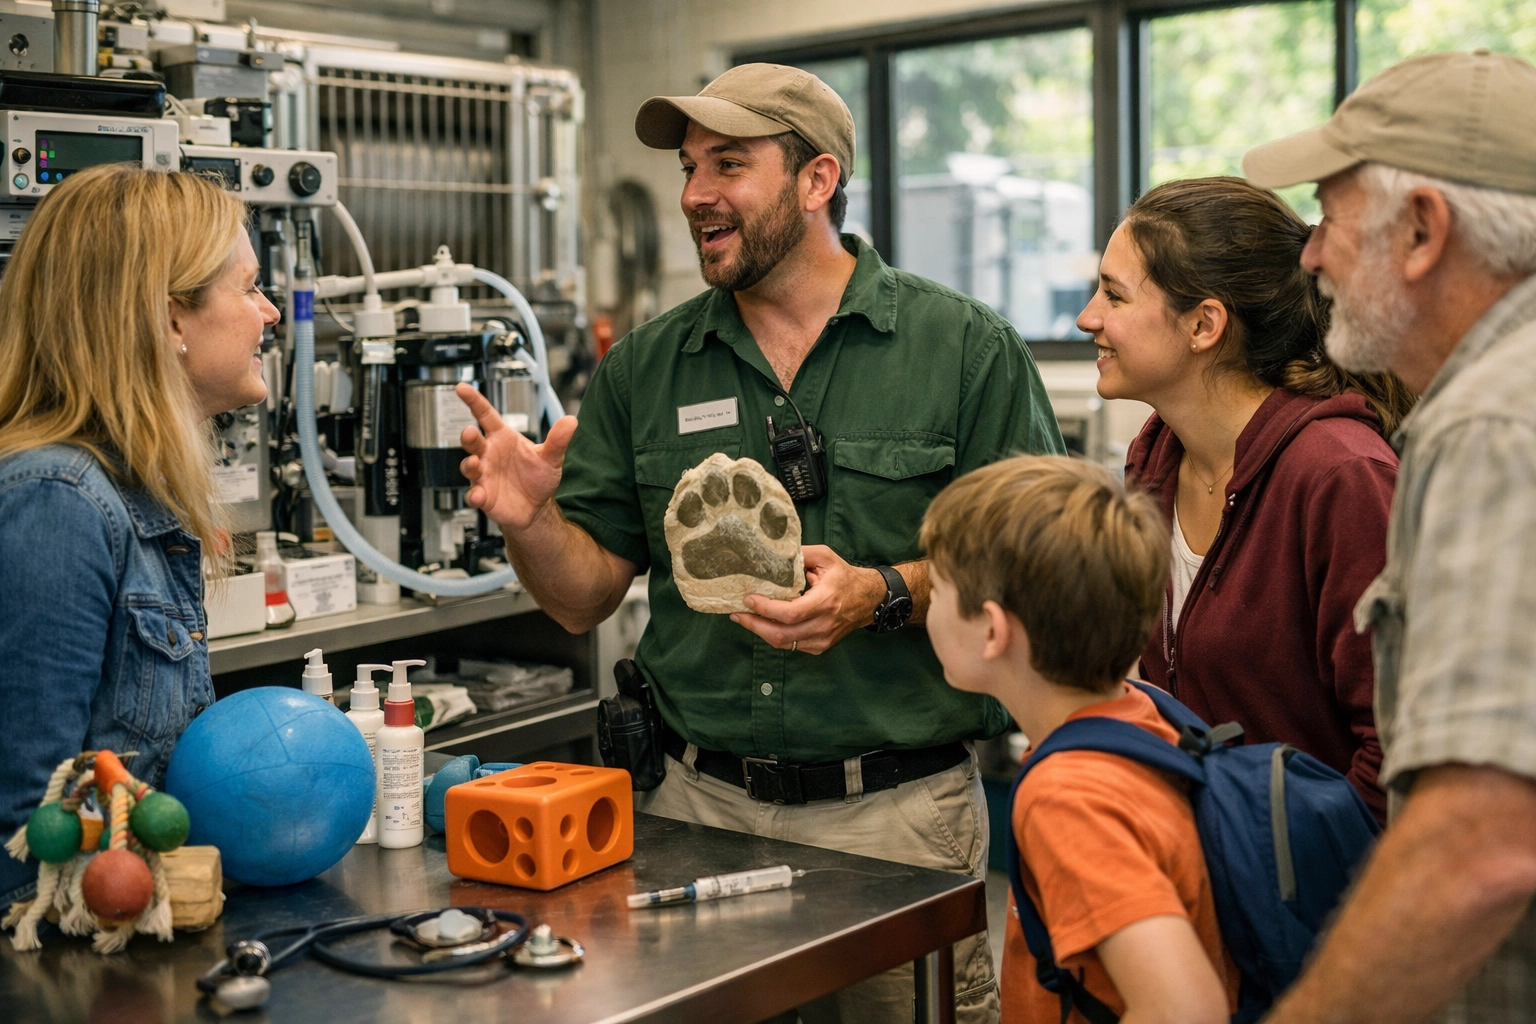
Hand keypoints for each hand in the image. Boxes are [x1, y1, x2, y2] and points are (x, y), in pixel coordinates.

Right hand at [456, 383, 577, 532]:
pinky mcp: (483, 496)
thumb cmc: (538, 477)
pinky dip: (474, 495)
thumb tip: (571, 420)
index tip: (462, 388)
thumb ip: (558, 440)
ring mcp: (483, 475)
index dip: (474, 401)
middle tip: (470, 432)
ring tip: (475, 464)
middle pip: (473, 441)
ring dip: (469, 465)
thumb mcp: (551, 458)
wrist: (537, 507)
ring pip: (468, 466)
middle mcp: (489, 454)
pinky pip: (472, 495)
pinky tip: (479, 495)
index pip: (486, 415)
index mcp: (502, 438)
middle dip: (468, 436)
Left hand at [730, 545, 884, 654]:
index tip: (748, 599)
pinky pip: (791, 645)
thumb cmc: (844, 576)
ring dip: (760, 632)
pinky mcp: (820, 647)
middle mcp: (824, 624)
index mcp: (826, 601)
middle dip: (755, 625)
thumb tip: (772, 554)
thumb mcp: (825, 557)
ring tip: (743, 618)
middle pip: (782, 634)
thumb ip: (801, 554)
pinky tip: (763, 624)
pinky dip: (774, 636)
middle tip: (737, 613)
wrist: (869, 600)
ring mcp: (822, 639)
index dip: (766, 609)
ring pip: (784, 643)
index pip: (791, 613)